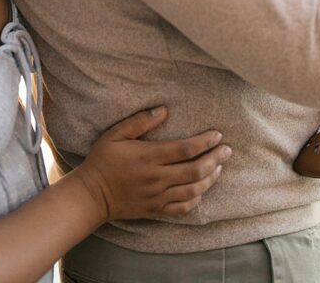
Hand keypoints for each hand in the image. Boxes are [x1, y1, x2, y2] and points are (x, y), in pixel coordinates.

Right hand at [74, 106, 230, 220]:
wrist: (91, 196)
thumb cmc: (103, 160)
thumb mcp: (116, 134)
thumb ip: (140, 121)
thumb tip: (164, 110)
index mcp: (149, 157)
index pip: (185, 149)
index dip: (204, 142)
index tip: (217, 134)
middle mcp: (157, 178)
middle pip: (194, 171)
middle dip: (215, 159)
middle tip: (227, 150)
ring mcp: (157, 197)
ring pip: (192, 191)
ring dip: (210, 179)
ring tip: (219, 167)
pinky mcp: (156, 210)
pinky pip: (182, 208)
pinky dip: (196, 200)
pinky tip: (202, 190)